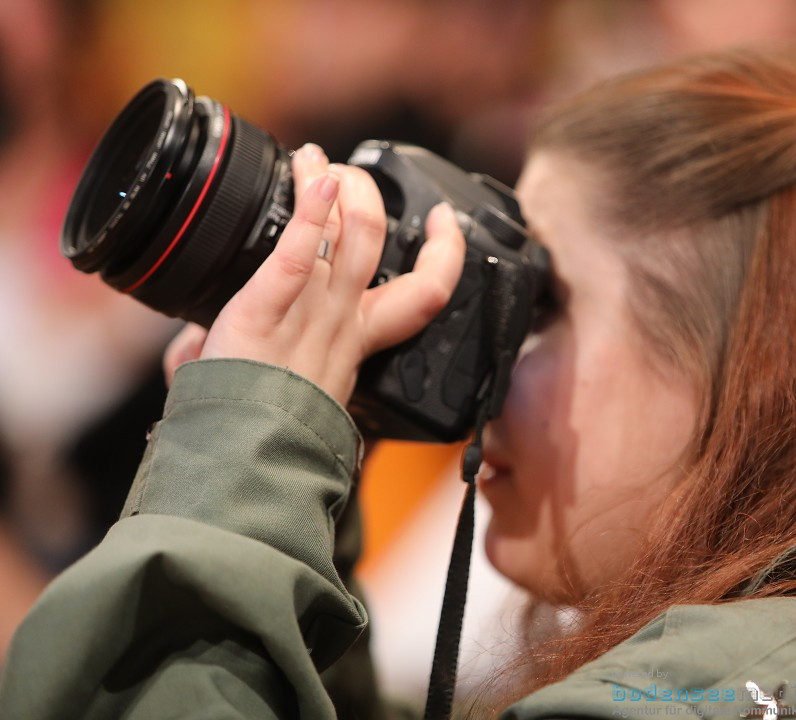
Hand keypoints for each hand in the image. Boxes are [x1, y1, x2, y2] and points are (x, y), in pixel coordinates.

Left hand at [162, 144, 465, 405]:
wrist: (242, 462)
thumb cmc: (263, 425)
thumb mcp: (277, 387)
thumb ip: (241, 375)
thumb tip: (187, 352)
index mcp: (356, 340)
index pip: (427, 293)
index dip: (447, 252)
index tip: (445, 219)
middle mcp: (341, 321)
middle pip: (380, 242)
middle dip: (369, 195)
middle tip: (349, 173)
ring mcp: (309, 315)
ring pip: (348, 235)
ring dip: (335, 185)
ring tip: (314, 158)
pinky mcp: (264, 311)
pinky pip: (297, 257)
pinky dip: (309, 212)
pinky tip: (310, 178)